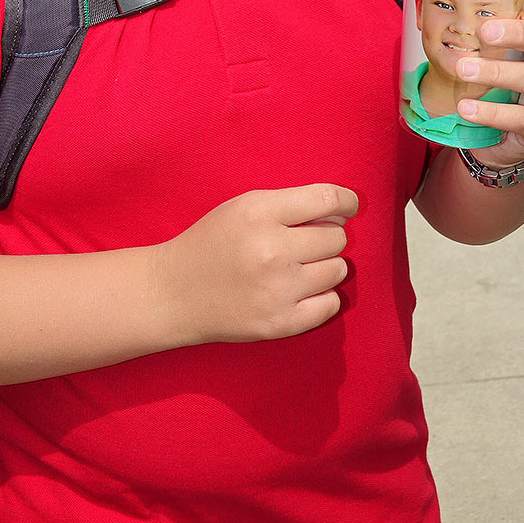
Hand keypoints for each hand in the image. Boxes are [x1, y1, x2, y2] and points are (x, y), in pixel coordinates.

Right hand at [157, 184, 358, 346]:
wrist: (174, 293)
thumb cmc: (213, 243)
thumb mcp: (243, 207)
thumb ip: (291, 204)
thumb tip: (343, 211)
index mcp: (259, 213)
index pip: (326, 199)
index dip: (347, 201)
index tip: (350, 206)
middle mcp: (271, 250)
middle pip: (336, 237)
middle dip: (326, 237)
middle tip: (304, 244)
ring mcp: (277, 290)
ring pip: (338, 270)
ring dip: (326, 267)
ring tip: (299, 268)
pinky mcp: (279, 323)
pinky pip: (331, 304)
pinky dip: (323, 297)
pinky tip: (302, 291)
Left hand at [454, 0, 523, 171]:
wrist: (501, 136)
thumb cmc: (497, 84)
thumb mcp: (494, 56)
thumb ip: (483, 30)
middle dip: (521, 33)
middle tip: (486, 32)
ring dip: (496, 72)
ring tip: (464, 69)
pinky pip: (521, 118)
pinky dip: (491, 112)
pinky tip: (466, 107)